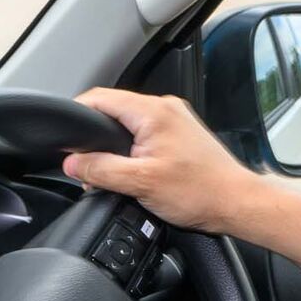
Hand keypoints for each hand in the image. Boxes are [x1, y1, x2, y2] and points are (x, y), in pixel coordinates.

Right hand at [67, 88, 276, 236]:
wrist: (236, 203)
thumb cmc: (200, 192)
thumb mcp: (140, 184)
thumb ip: (101, 170)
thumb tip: (72, 164)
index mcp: (153, 111)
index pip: (100, 98)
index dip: (76, 114)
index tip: (64, 134)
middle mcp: (165, 108)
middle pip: (113, 110)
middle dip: (94, 136)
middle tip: (85, 165)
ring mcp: (174, 119)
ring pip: (129, 123)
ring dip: (114, 146)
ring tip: (110, 172)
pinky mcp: (180, 134)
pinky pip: (145, 133)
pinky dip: (132, 149)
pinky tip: (133, 172)